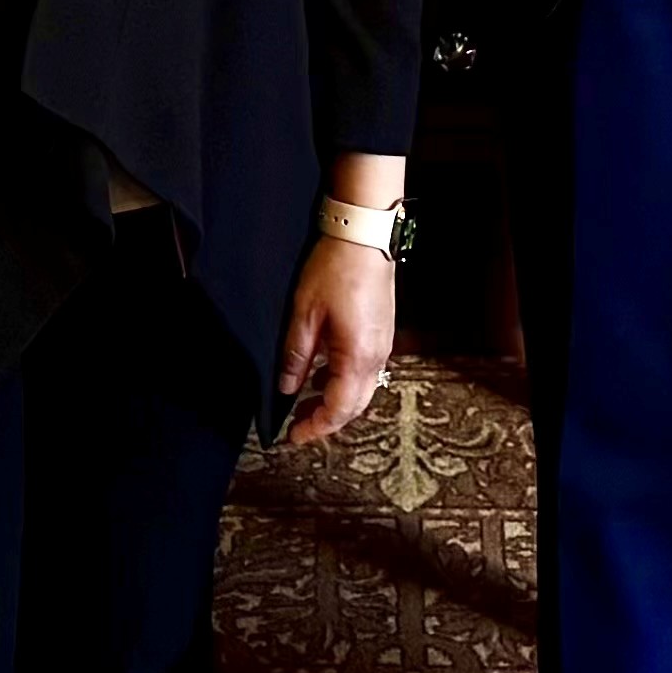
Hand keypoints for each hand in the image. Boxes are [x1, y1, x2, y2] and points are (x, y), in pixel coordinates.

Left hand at [275, 232, 398, 448]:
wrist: (365, 235)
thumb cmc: (335, 269)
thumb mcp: (304, 314)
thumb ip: (296, 356)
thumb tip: (287, 388)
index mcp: (356, 357)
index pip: (338, 409)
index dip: (315, 427)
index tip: (293, 437)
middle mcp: (377, 357)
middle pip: (355, 406)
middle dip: (327, 420)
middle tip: (299, 425)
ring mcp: (384, 344)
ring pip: (363, 389)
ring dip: (336, 401)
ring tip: (306, 400)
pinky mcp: (383, 331)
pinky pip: (367, 370)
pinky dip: (345, 381)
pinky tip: (325, 372)